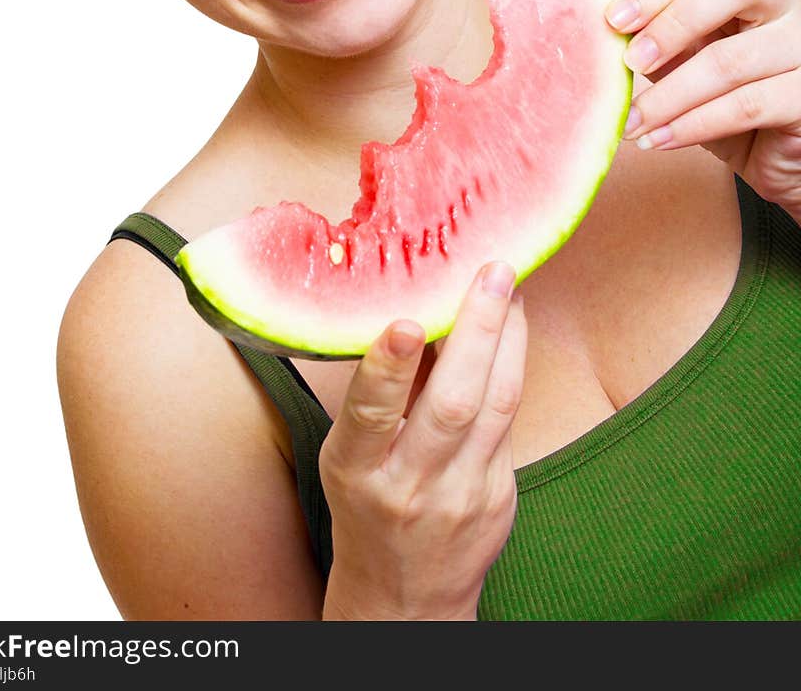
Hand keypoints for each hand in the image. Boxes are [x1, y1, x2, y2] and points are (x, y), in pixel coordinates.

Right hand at [319, 261, 526, 621]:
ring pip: (497, 405)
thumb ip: (383, 391)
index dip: (388, 368)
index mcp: (360, 469)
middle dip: (478, 329)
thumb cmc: (368, 503)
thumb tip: (414, 308)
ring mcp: (464, 493)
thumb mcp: (353, 454)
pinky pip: (511, 418)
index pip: (373, 415)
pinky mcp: (501, 495)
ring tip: (510, 286)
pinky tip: (512, 328)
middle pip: (454, 403)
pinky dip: (511, 365)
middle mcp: (413, 484)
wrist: (405, 594)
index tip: (403, 321)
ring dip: (509, 337)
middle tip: (493, 270)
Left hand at [605, 0, 800, 222]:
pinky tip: (659, 140)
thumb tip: (597, 37)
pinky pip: (745, 106)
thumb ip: (658, 43)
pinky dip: (692, 126)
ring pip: (730, 60)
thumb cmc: (731, 103)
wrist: (786, 158)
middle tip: (630, 63)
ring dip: (668, 96)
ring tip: (631, 123)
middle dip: (672, 23)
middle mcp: (789, 3)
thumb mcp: (689, 63)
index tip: (613, 20)